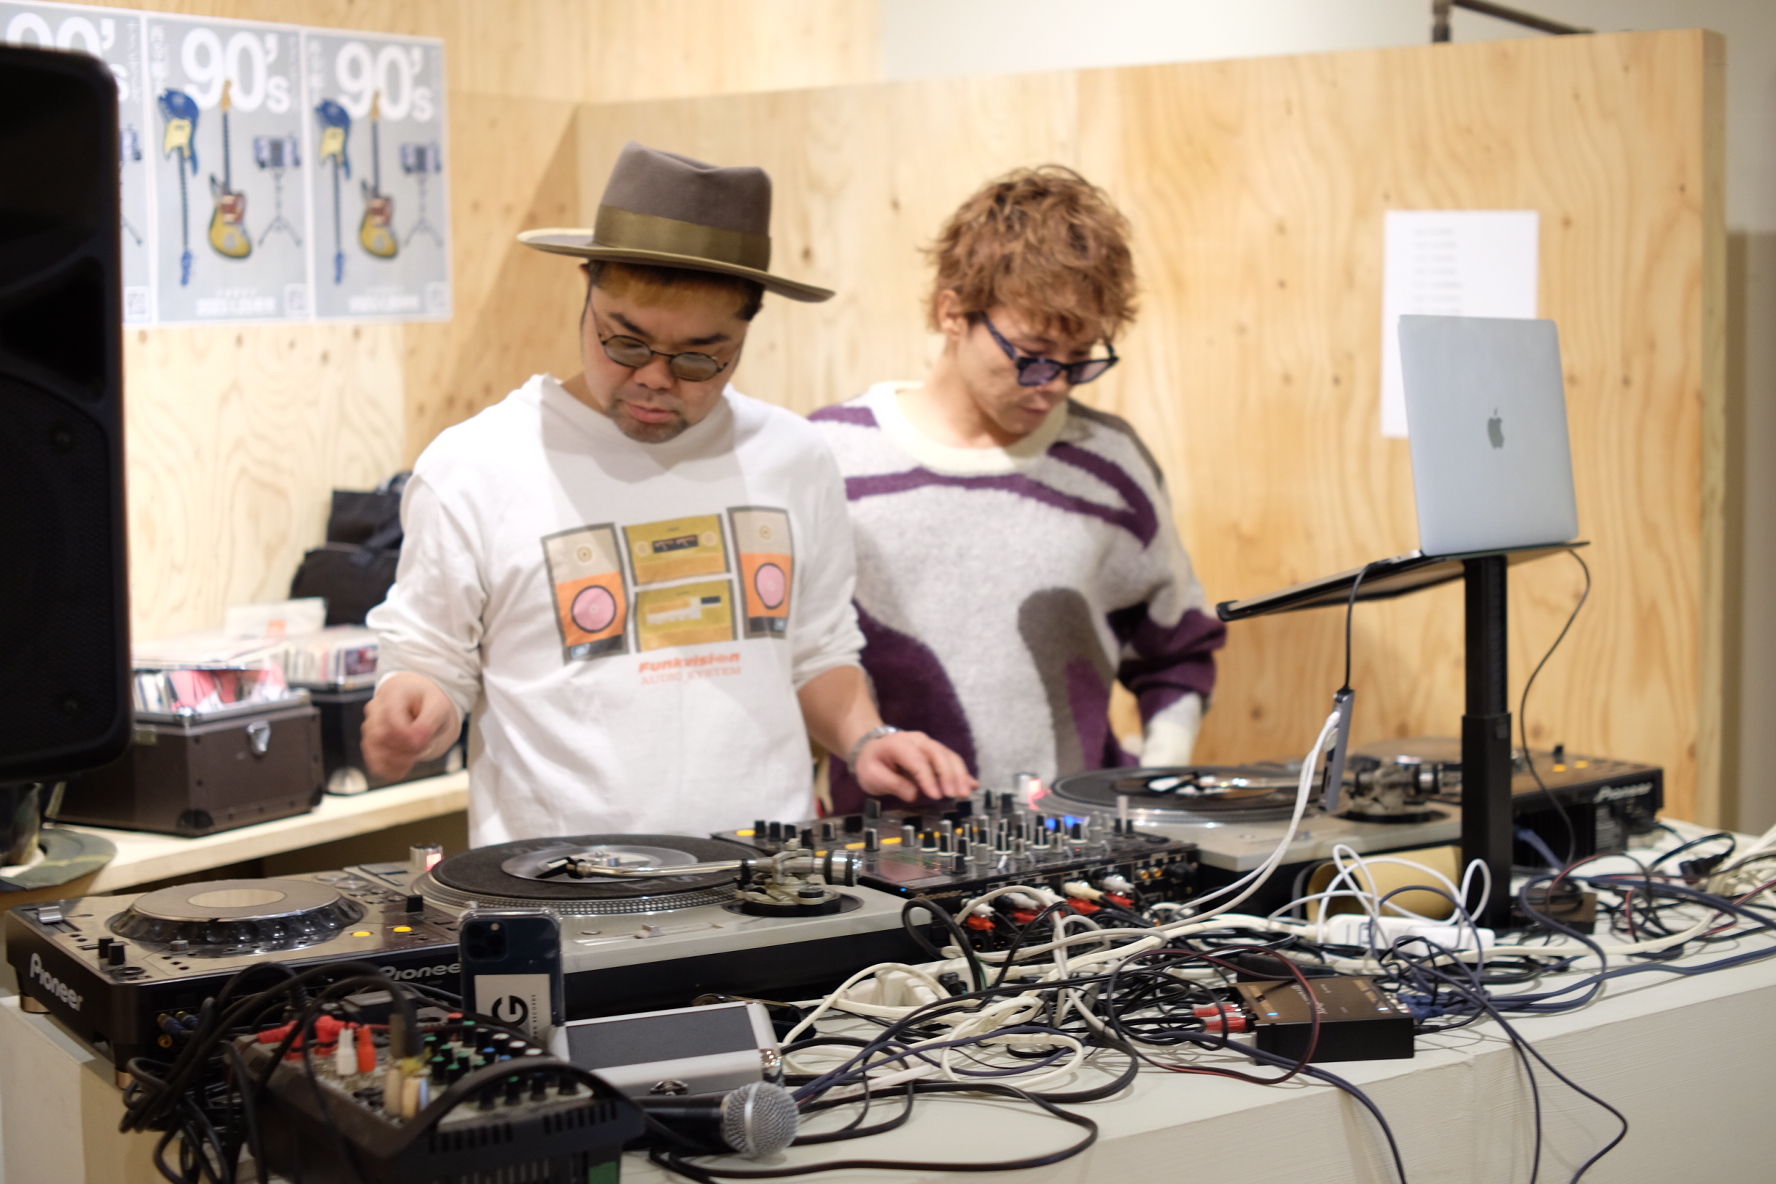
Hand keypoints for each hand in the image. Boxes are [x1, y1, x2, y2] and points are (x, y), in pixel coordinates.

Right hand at [362, 673, 458, 780]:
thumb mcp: (439, 706)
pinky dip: (393, 770)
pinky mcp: (371, 746)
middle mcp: (375, 710)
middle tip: (425, 745)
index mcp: (392, 694)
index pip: (390, 720)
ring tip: (418, 753)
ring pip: (376, 753)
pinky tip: (407, 765)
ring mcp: (369, 729)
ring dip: (401, 760)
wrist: (419, 703)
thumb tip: (416, 741)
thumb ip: (429, 722)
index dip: (407, 736)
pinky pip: (376, 765)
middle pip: (381, 738)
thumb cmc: (428, 703)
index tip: (425, 739)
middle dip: (407, 748)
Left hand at [853, 730, 976, 802]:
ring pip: (949, 757)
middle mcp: (917, 741)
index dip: (928, 778)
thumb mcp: (872, 776)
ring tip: (965, 793)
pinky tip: (972, 784)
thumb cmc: (872, 763)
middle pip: (938, 755)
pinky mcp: (936, 752)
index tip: (936, 796)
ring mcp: (929, 744)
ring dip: (959, 775)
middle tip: (957, 795)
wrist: (872, 748)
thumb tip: (914, 794)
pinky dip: (963, 773)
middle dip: (950, 775)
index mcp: (898, 744)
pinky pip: (952, 760)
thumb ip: (892, 784)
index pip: (917, 761)